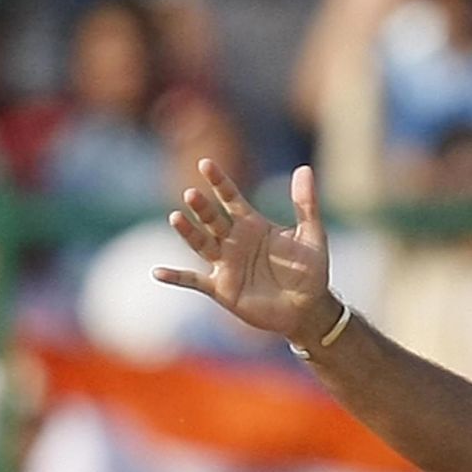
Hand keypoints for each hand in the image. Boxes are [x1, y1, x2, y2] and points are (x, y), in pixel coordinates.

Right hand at [152, 160, 336, 345]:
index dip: (219, 181)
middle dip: (202, 207)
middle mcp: (234, 240)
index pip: (231, 198)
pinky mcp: (221, 288)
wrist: (307, 308)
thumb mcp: (312, 234)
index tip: (205, 163)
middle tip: (191, 193)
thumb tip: (304, 168)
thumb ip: (306, 203)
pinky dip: (177, 277)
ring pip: (201, 244)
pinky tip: (159, 272)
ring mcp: (225, 264)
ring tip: (176, 217)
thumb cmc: (310, 269)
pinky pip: (194, 280)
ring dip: (187, 232)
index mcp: (253, 224)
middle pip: (212, 219)